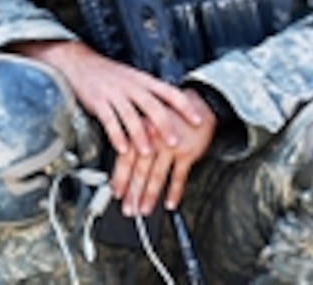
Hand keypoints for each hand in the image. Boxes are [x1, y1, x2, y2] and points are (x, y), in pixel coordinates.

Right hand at [36, 42, 205, 156]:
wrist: (79, 62)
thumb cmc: (108, 74)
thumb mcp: (132, 78)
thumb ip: (149, 94)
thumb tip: (171, 111)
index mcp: (142, 79)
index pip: (169, 91)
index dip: (185, 106)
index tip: (198, 120)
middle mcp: (130, 85)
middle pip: (152, 105)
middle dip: (165, 125)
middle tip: (175, 142)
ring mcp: (113, 93)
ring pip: (130, 115)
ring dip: (140, 135)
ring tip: (147, 152)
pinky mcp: (97, 102)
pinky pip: (109, 121)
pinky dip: (116, 136)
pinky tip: (122, 148)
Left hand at [110, 87, 215, 215]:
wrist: (197, 103)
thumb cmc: (168, 116)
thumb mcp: (147, 122)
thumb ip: (134, 142)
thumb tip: (121, 170)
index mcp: (139, 129)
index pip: (125, 157)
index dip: (120, 177)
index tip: (115, 193)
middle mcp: (153, 137)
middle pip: (140, 169)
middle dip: (133, 192)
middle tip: (128, 208)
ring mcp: (171, 145)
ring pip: (158, 175)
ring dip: (150, 196)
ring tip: (144, 209)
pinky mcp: (188, 152)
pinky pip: (179, 176)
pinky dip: (174, 192)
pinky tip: (170, 203)